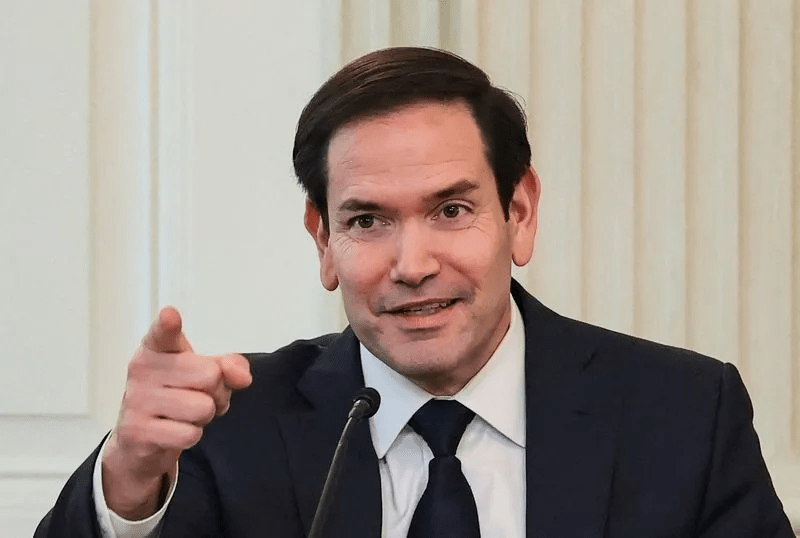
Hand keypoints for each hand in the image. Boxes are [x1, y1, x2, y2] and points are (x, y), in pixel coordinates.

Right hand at [101, 307, 251, 519]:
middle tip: (201, 396)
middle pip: (210, 376)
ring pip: (203, 408)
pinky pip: (189, 434)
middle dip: (217, 392)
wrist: (141, 437)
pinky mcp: (137, 431)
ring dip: (204, 417)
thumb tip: (242, 377)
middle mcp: (143, 369)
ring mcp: (137, 400)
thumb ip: (230, 366)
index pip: (164, 333)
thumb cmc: (176, 394)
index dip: (168, 325)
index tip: (170, 316)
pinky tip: (174, 430)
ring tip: (187, 413)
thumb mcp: (205, 373)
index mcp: (158, 348)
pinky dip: (191, 435)